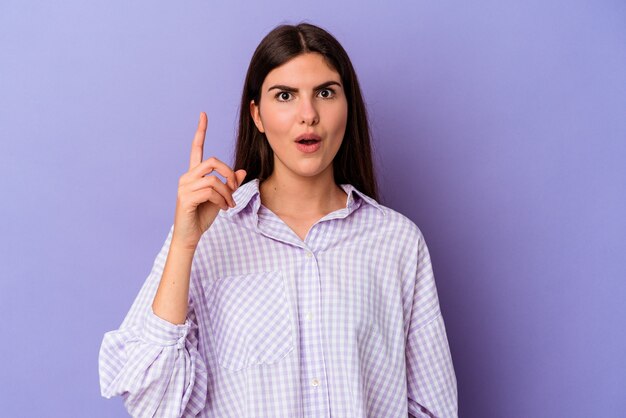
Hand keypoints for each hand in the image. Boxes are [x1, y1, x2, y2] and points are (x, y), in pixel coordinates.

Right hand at [172, 112, 246, 249]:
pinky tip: (223, 208)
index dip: (201, 131)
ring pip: (214, 179)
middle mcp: (187, 177)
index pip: (197, 148)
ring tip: (229, 204)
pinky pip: (210, 191)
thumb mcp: (221, 198)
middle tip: (235, 188)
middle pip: (213, 161)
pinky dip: (222, 200)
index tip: (204, 115)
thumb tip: (242, 171)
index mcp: (194, 174)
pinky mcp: (186, 197)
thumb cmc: (202, 216)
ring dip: (227, 193)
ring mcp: (184, 186)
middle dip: (229, 173)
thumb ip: (230, 184)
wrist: (190, 236)